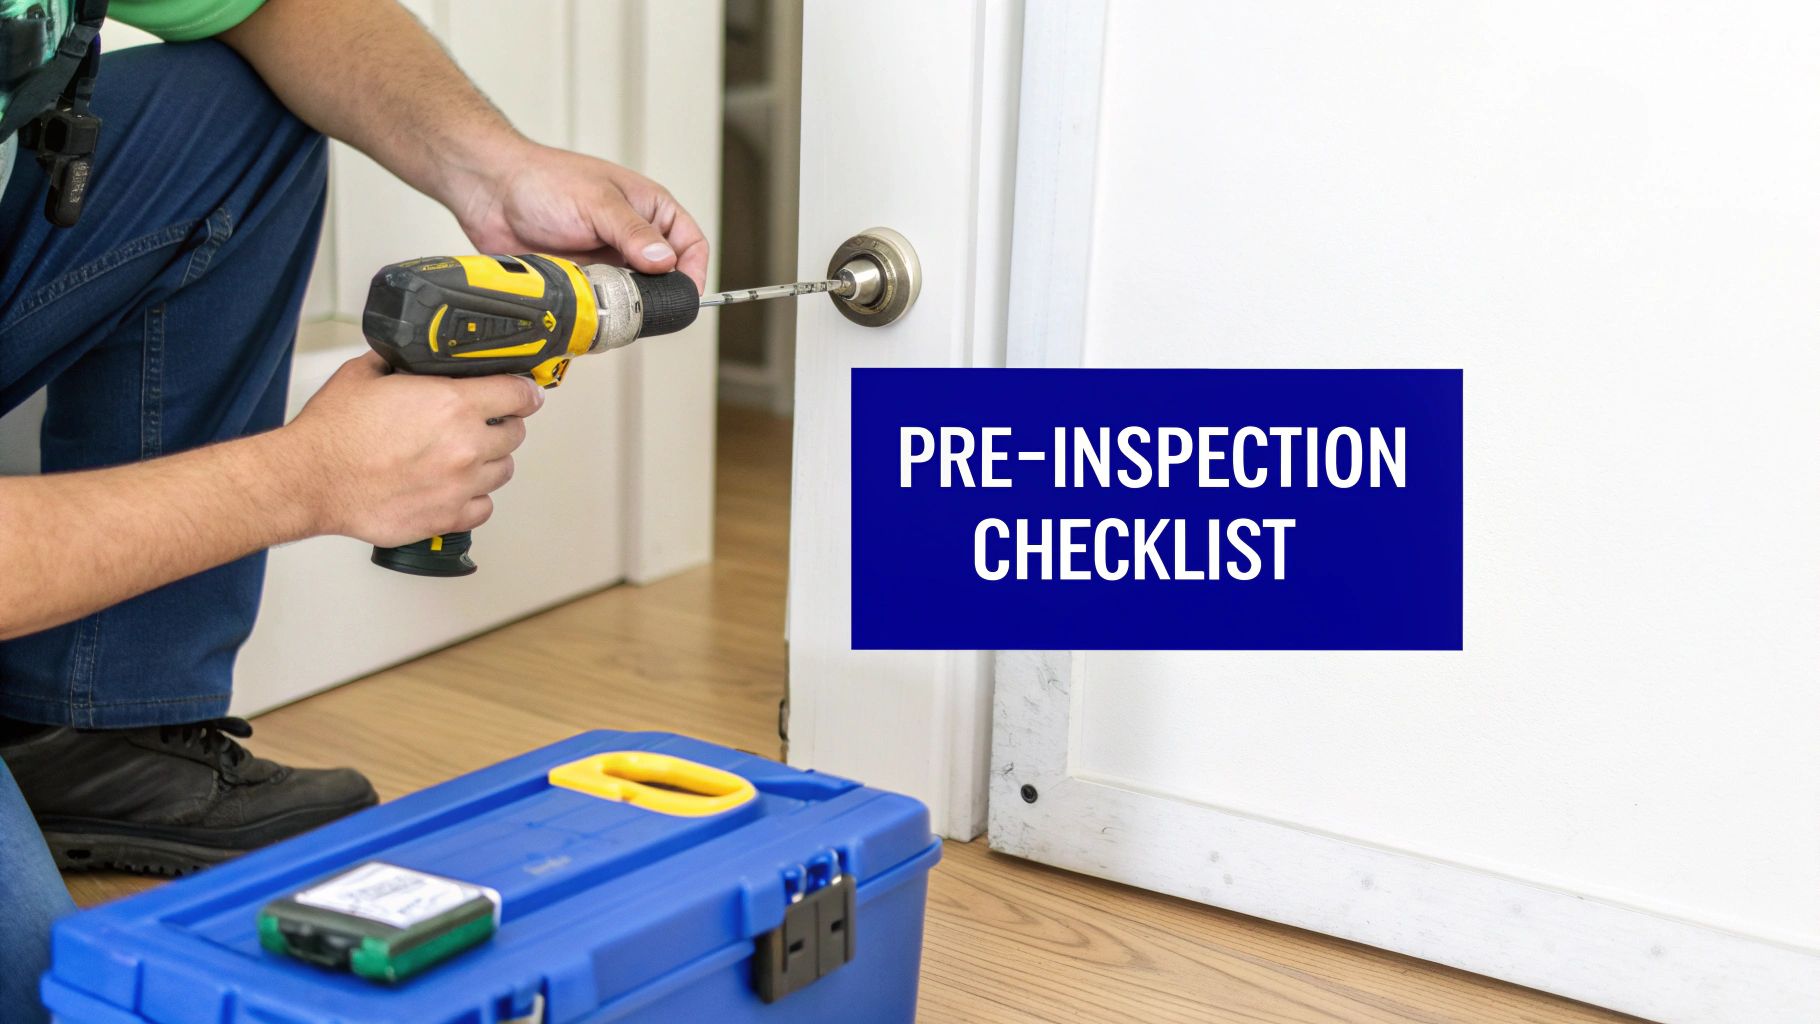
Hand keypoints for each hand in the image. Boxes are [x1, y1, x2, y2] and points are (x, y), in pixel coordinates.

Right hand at [281, 353, 544, 544]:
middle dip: (503, 426)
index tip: (525, 393)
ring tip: (467, 457)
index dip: (524, 391)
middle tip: (485, 424)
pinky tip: (458, 488)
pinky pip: (484, 508)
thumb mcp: (366, 374)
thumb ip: (401, 362)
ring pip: (503, 471)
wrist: (310, 479)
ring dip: (491, 461)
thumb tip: (412, 357)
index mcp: (454, 404)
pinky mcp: (447, 517)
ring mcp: (460, 484)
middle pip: (515, 434)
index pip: (518, 394)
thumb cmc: (333, 432)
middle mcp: (465, 445)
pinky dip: (476, 498)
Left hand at [448, 140, 709, 292]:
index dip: (694, 271)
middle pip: (667, 276)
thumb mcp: (598, 202)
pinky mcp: (584, 277)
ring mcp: (608, 258)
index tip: (685, 294)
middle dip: (660, 293)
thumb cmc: (543, 179)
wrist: (489, 191)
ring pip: (636, 294)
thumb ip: (633, 233)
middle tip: (646, 304)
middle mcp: (633, 235)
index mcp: (649, 208)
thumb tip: (666, 261)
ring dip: (628, 302)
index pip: (691, 244)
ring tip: (613, 300)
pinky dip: (602, 309)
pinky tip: (592, 305)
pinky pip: (605, 302)